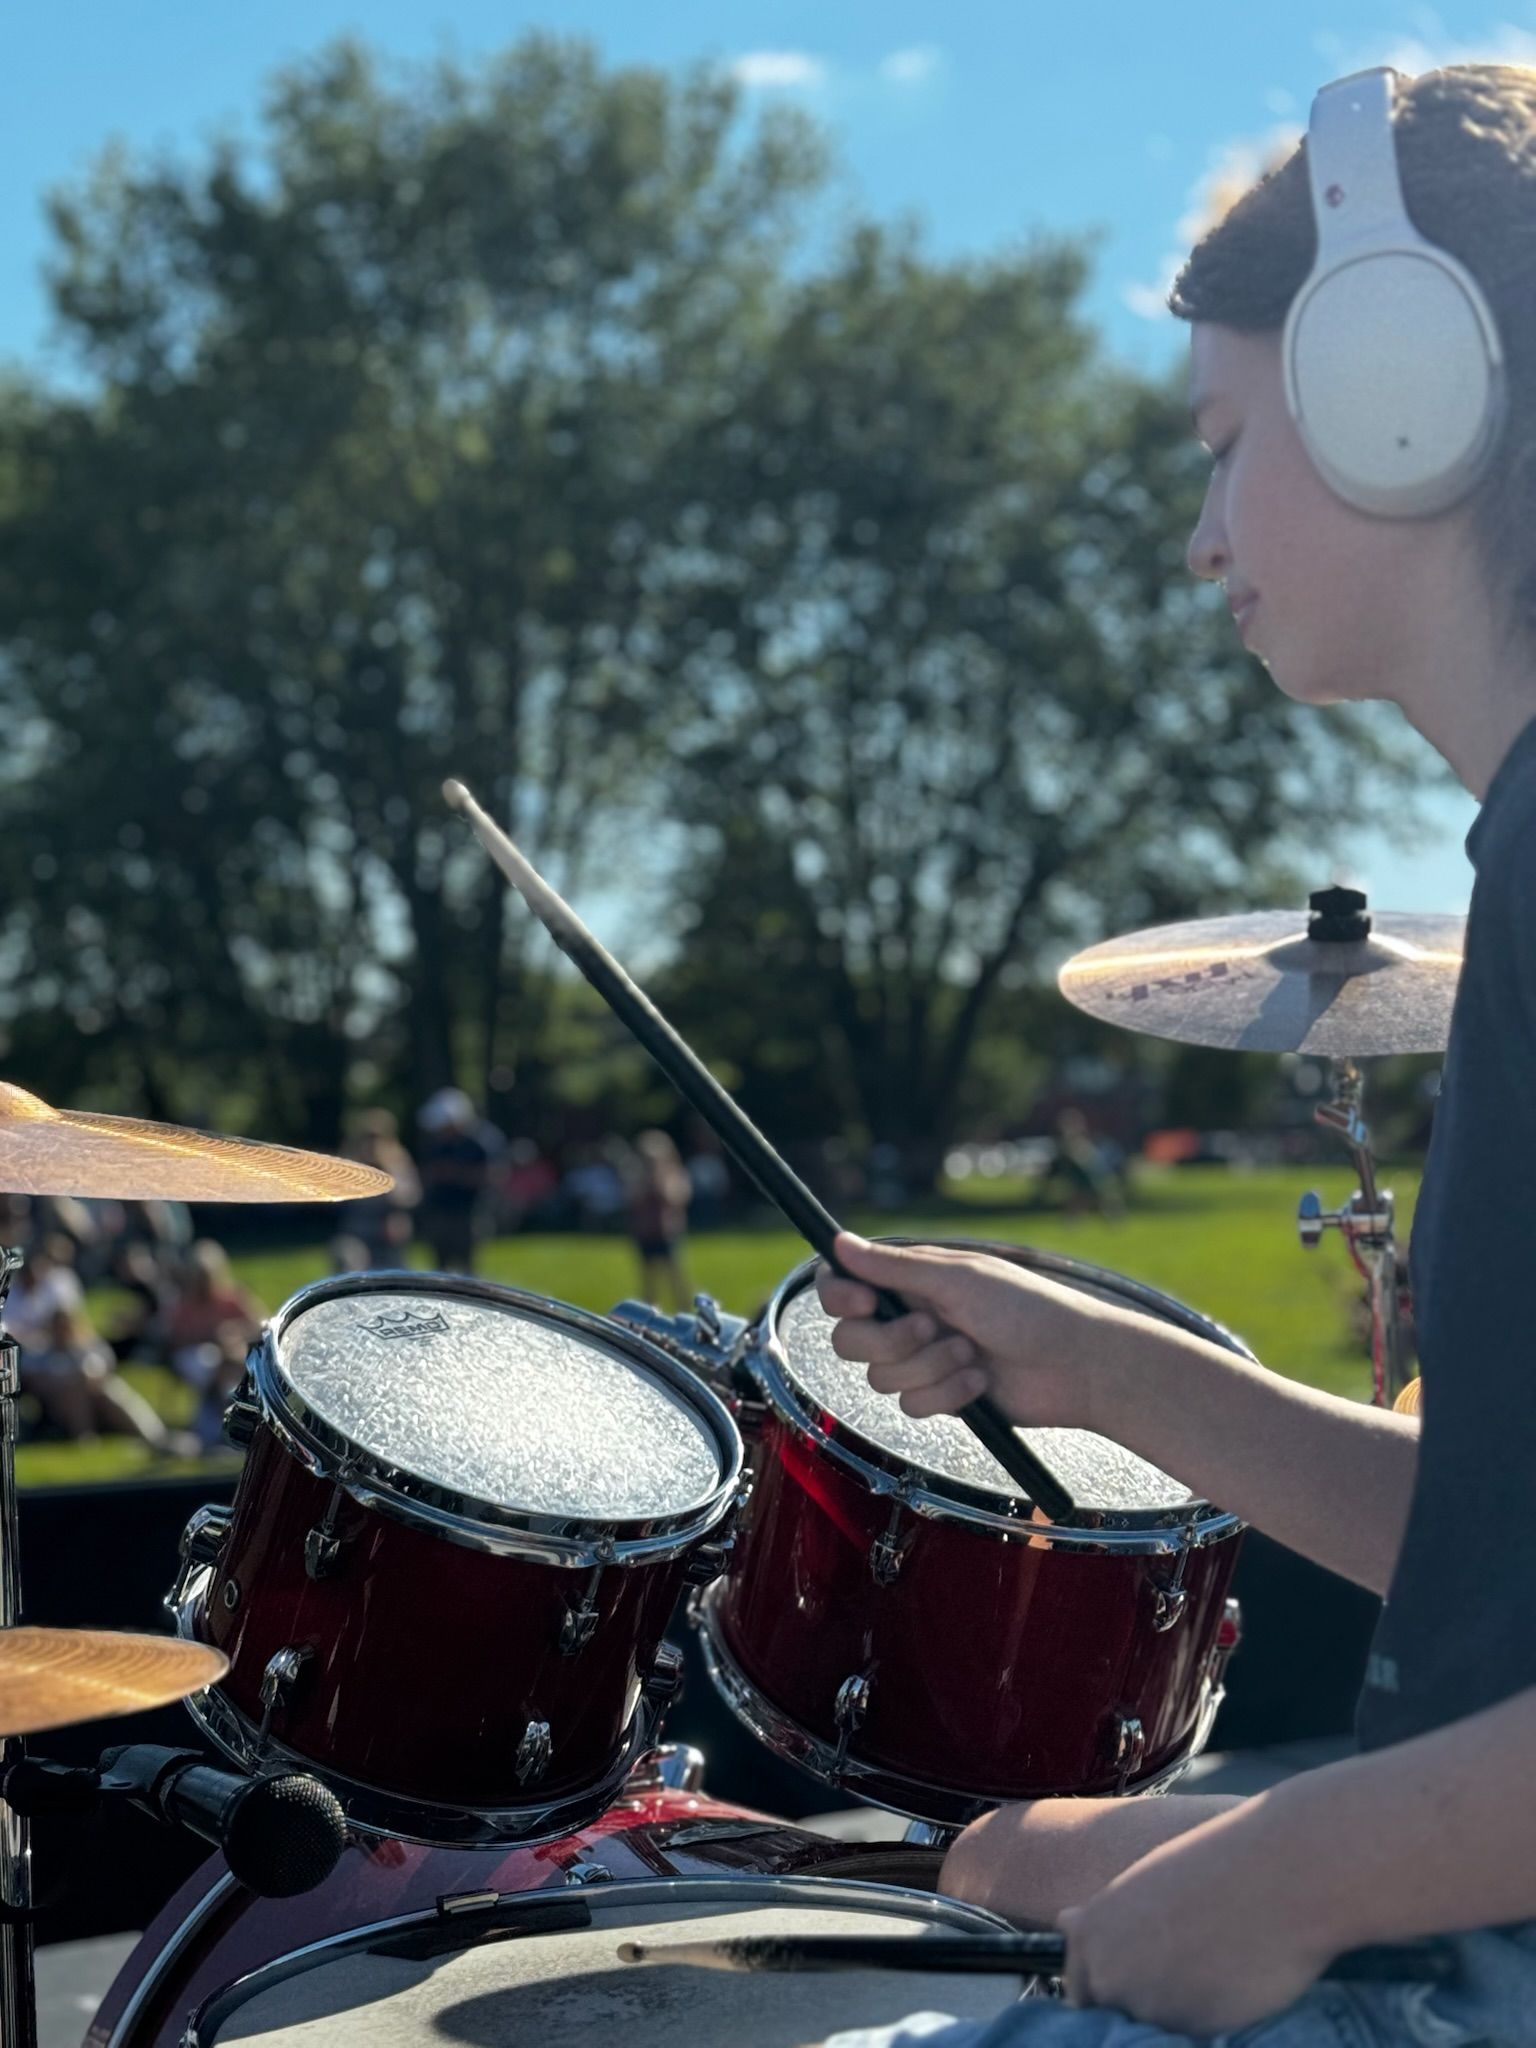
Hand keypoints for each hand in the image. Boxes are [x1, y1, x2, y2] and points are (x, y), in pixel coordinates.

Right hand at [814, 1232, 1125, 1432]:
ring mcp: (924, 1359)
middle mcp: (910, 1317)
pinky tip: (981, 1382)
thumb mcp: (958, 1280)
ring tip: (972, 1354)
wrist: (1074, 1365)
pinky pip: (912, 1405)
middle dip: (890, 1341)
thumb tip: (839, 1243)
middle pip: (851, 1340)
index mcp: (912, 1280)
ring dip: (929, 1368)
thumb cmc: (1026, 1309)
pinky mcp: (942, 1395)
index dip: (842, 1298)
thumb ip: (895, 1267)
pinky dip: (947, 1394)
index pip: (844, 1286)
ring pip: (881, 1378)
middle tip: (932, 1328)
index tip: (865, 1304)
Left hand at [1057, 1804, 1336, 2033]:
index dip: (1107, 1990)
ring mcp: (1150, 2009)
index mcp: (1091, 1934)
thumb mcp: (1142, 1885)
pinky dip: (1208, 2020)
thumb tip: (1062, 1921)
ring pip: (1154, 2028)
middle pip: (1112, 2014)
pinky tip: (1233, 1980)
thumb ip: (1104, 1920)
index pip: (1078, 1991)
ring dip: (1176, 2011)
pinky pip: (1192, 2037)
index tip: (1134, 1979)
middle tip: (1184, 1969)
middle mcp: (1109, 1976)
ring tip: (1214, 1963)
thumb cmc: (1213, 1869)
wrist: (1276, 1876)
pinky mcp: (1194, 2031)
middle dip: (1139, 2004)